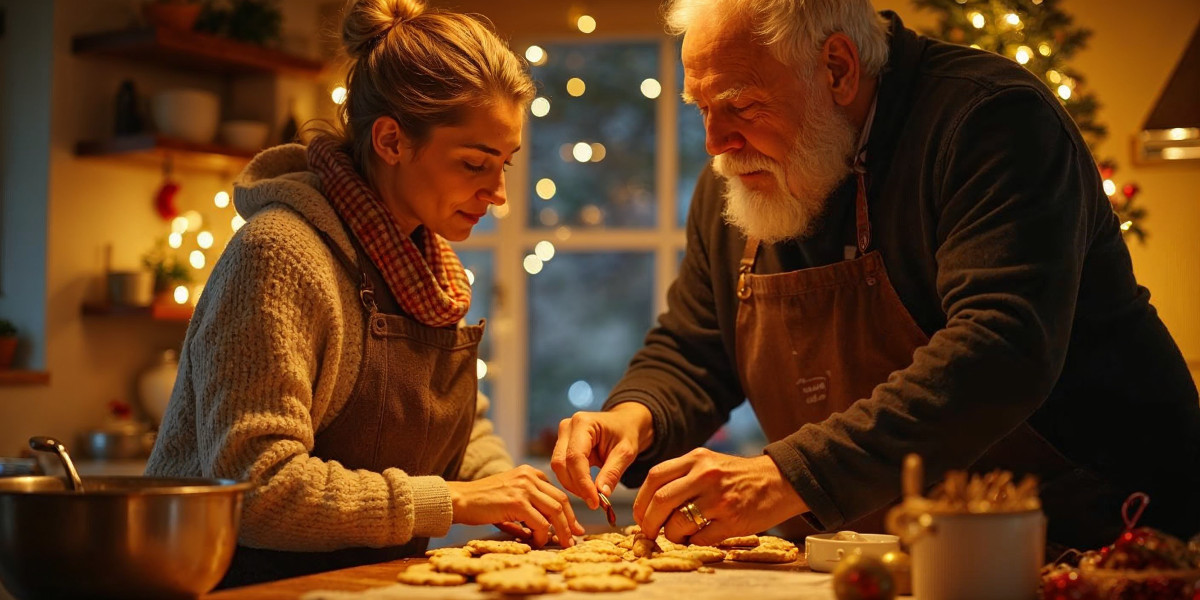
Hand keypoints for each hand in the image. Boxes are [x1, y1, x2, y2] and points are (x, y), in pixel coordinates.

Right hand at [447, 465, 583, 546]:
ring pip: (555, 511)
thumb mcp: (509, 497)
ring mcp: (523, 488)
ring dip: (562, 530)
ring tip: (563, 544)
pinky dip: (542, 535)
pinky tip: (537, 542)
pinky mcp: (516, 501)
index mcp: (529, 473)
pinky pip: (540, 522)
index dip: (568, 511)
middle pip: (561, 500)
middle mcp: (529, 476)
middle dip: (570, 521)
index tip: (572, 526)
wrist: (460, 499)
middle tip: (574, 537)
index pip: (557, 491)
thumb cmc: (481, 503)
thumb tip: (544, 531)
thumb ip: (528, 509)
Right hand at [550, 403, 653, 508]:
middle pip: (561, 463)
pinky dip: (573, 481)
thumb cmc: (626, 433)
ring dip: (573, 486)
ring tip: (593, 496)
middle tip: (594, 502)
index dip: (582, 482)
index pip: (575, 457)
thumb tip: (601, 495)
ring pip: (558, 468)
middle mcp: (567, 427)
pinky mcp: (562, 446)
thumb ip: (612, 473)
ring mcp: (562, 436)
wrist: (624, 423)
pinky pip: (562, 468)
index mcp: (583, 423)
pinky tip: (587, 488)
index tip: (595, 501)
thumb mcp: (626, 452)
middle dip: (576, 486)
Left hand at [633, 448, 806, 545]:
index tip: (640, 515)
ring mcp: (719, 499)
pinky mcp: (733, 520)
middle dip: (648, 522)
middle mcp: (706, 475)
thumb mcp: (709, 463)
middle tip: (649, 532)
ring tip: (678, 535)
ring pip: (678, 523)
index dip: (641, 500)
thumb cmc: (739, 475)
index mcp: (696, 459)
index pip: (655, 477)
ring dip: (671, 535)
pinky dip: (692, 542)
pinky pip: (700, 538)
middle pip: (661, 501)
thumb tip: (651, 502)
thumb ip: (682, 475)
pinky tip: (698, 537)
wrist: (780, 481)